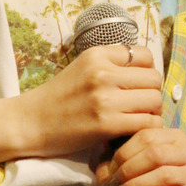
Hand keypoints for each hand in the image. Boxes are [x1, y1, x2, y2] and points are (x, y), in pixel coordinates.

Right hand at [17, 44, 162, 157]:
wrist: (31, 122)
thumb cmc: (58, 98)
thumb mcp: (82, 68)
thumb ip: (110, 65)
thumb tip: (146, 70)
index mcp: (97, 55)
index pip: (144, 55)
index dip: (148, 71)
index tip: (139, 85)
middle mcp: (103, 72)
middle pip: (154, 78)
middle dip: (153, 93)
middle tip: (142, 105)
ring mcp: (105, 98)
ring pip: (155, 100)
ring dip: (152, 112)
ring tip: (139, 118)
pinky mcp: (107, 124)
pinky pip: (147, 122)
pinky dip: (147, 128)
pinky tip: (133, 131)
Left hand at [95, 128, 185, 185]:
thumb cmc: (155, 183)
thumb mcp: (137, 167)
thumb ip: (118, 160)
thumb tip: (100, 160)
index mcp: (173, 136)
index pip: (145, 136)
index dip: (123, 153)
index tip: (109, 170)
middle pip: (154, 154)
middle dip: (128, 170)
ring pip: (164, 173)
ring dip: (137, 185)